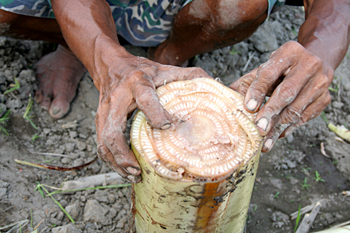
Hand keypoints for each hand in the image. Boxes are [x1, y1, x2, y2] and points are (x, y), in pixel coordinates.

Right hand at [95, 55, 209, 182]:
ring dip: (117, 162)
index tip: (168, 126)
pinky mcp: (99, 120)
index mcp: (137, 82)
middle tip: (138, 168)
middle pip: (113, 129)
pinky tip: (125, 170)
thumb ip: (188, 76)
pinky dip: (111, 160)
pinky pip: (101, 144)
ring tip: (133, 174)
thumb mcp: (164, 68)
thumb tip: (214, 86)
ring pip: (104, 141)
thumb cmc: (141, 70)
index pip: (144, 97)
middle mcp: (118, 98)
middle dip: (123, 153)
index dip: (156, 113)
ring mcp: (105, 111)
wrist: (110, 66)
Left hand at [230, 41, 332, 151]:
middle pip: (286, 92)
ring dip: (278, 127)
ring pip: (296, 109)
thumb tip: (227, 97)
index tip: (248, 107)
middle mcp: (308, 65)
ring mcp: (319, 82)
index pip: (270, 73)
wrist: (317, 61)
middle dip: (271, 112)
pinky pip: (305, 117)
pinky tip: (277, 136)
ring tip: (265, 141)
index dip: (257, 91)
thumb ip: (248, 82)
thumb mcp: (266, 68)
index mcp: (289, 52)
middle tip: (259, 128)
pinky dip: (289, 128)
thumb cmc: (283, 68)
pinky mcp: (324, 99)